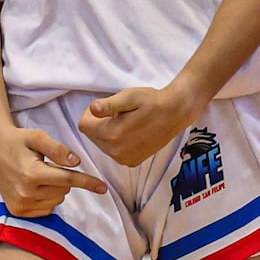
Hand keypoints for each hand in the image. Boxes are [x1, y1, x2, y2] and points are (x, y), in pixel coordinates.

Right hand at [0, 122, 108, 218]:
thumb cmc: (19, 141)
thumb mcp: (38, 137)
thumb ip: (58, 149)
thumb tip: (76, 162)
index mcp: (32, 173)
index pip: (68, 180)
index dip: (87, 182)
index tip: (103, 188)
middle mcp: (26, 193)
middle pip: (64, 191)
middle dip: (63, 179)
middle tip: (47, 166)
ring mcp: (21, 205)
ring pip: (57, 201)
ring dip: (55, 189)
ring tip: (37, 175)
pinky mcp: (18, 211)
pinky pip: (46, 209)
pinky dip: (47, 199)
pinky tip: (34, 187)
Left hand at [78, 83, 202, 168]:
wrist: (176, 113)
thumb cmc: (152, 102)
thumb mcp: (129, 97)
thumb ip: (109, 105)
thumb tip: (93, 109)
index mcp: (112, 134)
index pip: (84, 125)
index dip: (91, 113)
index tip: (107, 107)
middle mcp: (116, 151)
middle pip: (92, 136)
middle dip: (101, 124)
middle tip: (120, 114)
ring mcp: (124, 159)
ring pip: (102, 144)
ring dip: (110, 132)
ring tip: (129, 122)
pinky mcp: (132, 162)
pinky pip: (114, 151)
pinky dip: (119, 142)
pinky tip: (133, 132)